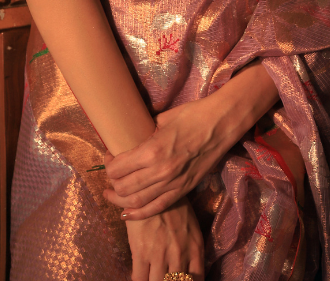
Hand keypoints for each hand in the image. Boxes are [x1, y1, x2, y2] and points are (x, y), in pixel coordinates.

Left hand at [104, 98, 236, 219]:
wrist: (221, 124)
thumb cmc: (192, 115)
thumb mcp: (163, 119)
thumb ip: (145, 131)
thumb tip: (130, 135)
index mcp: (152, 150)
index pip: (117, 168)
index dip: (108, 164)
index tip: (109, 157)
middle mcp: (160, 171)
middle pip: (123, 188)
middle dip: (112, 183)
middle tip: (111, 174)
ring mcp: (172, 184)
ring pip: (136, 202)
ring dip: (120, 200)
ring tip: (112, 194)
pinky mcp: (183, 190)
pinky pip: (156, 208)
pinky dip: (138, 214)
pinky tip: (127, 213)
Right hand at [126, 197, 203, 280]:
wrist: (153, 188)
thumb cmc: (174, 207)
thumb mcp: (191, 227)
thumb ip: (192, 250)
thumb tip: (189, 273)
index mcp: (195, 248)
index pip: (197, 280)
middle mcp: (180, 254)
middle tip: (163, 277)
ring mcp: (160, 254)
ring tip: (151, 276)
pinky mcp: (141, 252)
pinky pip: (139, 279)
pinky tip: (140, 276)